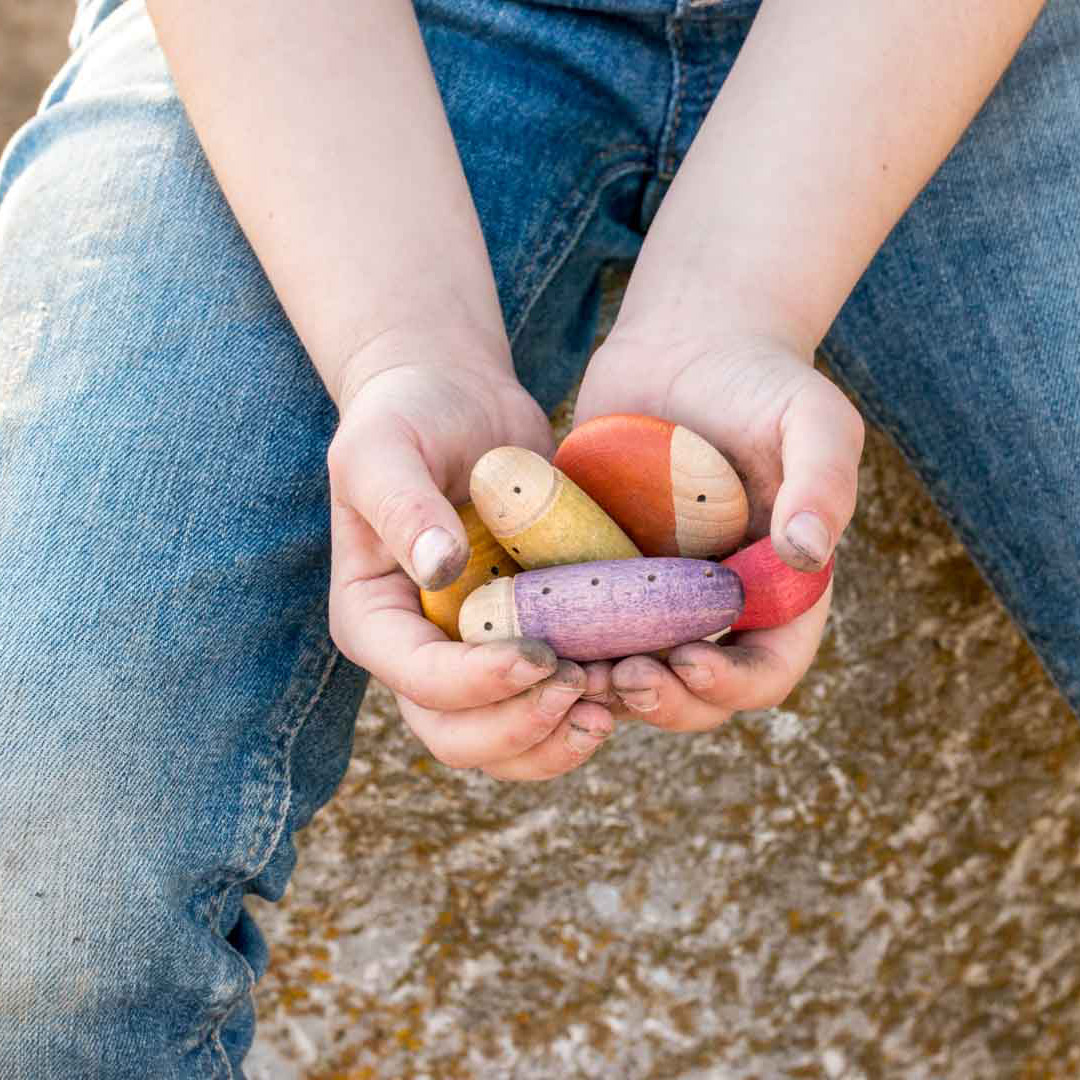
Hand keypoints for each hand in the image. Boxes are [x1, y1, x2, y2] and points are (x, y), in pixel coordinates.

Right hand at [327, 328, 614, 777]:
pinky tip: (636, 674)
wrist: (459, 401)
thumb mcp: (385, 447)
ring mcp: (477, 656)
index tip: (539, 655)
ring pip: (510, 742)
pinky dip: (594, 705)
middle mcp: (423, 653)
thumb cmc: (408, 417)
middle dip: (521, 729)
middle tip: (581, 688)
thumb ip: (403, 506)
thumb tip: (441, 568)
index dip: (477, 685)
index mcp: (377, 620)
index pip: (419, 681)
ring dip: (562, 737)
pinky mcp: (529, 641)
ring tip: (616, 696)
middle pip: (460, 737)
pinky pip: (555, 703)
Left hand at [574, 330, 862, 729]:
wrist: (683, 345)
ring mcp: (658, 597)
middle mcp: (719, 607)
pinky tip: (534, 639)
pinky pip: (585, 632)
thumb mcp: (811, 417)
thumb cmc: (759, 380)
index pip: (769, 669)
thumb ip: (823, 480)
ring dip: (607, 691)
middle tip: (621, 679)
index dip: (734, 685)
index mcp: (778, 590)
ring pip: (636, 676)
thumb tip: (807, 553)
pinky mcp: (605, 576)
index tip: (688, 662)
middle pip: (699, 693)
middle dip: (665, 702)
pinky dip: (564, 647)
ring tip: (570, 673)